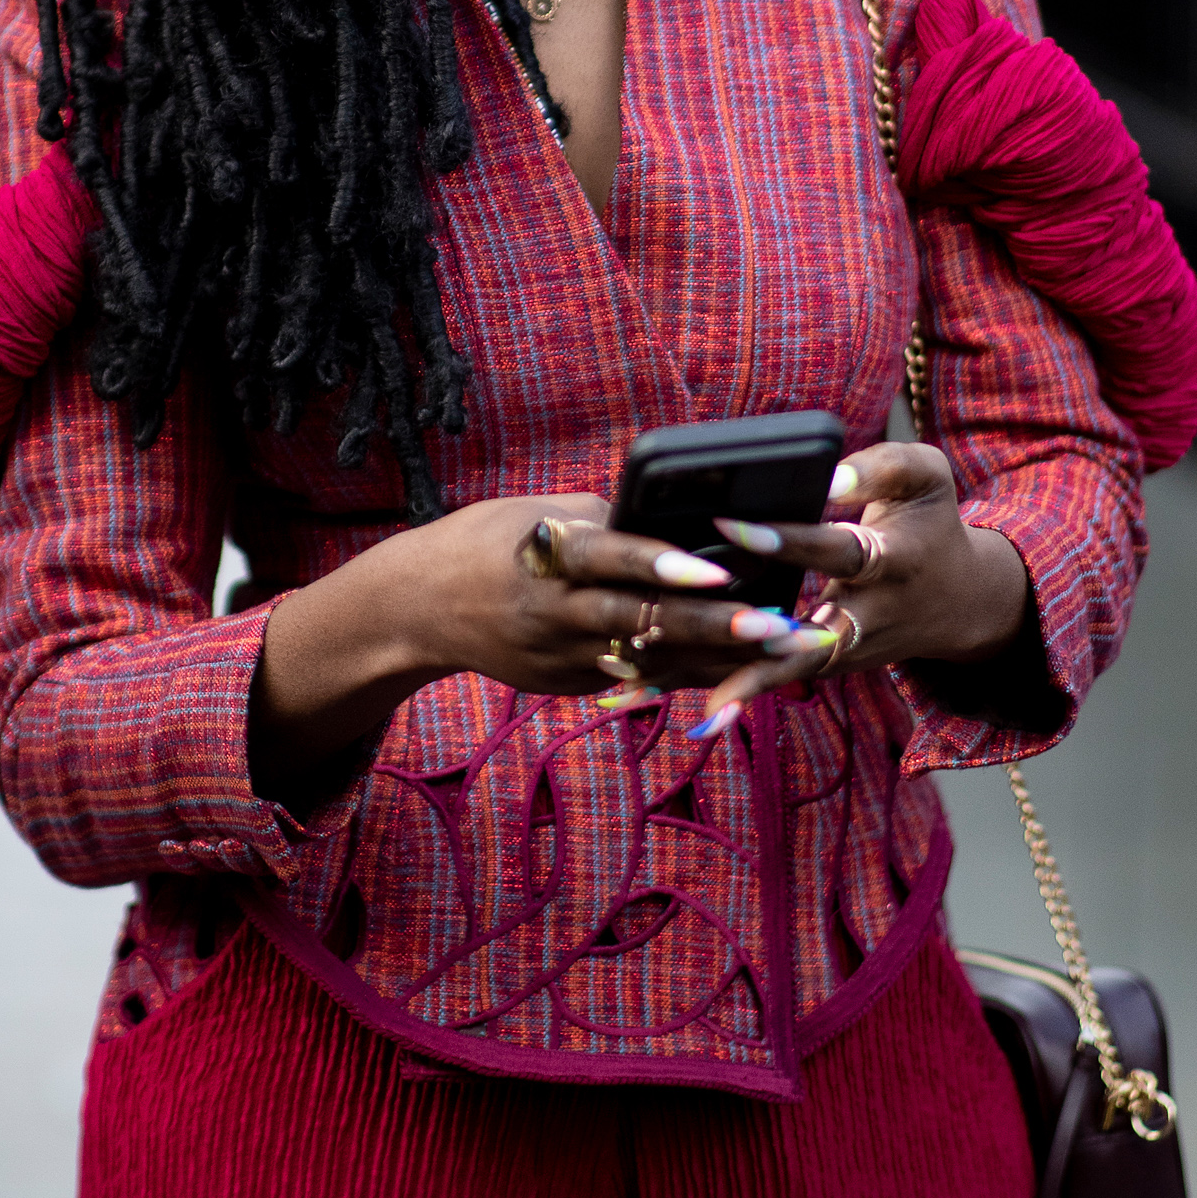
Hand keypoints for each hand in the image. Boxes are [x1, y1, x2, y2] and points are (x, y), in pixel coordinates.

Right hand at [250, 490, 836, 784]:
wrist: (419, 607)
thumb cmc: (490, 540)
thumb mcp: (538, 514)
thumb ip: (606, 520)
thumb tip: (681, 516)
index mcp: (544, 556)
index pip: (608, 558)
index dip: (662, 564)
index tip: (718, 568)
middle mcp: (552, 612)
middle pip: (639, 621)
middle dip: (711, 625)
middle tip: (776, 625)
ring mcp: (559, 657)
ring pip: (648, 660)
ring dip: (716, 656)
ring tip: (777, 650)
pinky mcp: (566, 684)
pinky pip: (635, 678)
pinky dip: (685, 671)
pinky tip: (741, 669)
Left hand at [682, 441, 1031, 736]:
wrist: (957, 602)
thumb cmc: (926, 526)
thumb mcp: (924, 478)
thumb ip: (880, 466)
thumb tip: (826, 473)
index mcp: (890, 562)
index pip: (834, 550)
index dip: (786, 540)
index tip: (730, 524)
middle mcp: (864, 617)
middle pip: (800, 633)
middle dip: (744, 632)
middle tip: (680, 626)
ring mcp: (841, 652)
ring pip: (776, 669)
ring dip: (722, 679)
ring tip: (652, 686)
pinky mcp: (820, 669)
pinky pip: (766, 677)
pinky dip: (717, 687)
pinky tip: (656, 696)